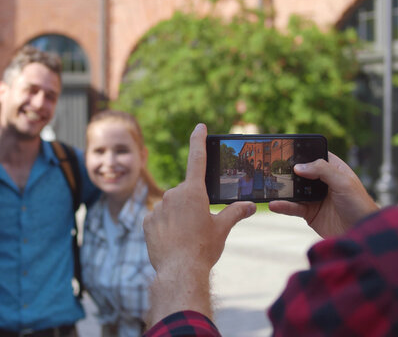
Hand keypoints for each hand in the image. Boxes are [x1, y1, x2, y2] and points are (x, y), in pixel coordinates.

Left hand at [143, 124, 255, 323]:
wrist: (179, 271)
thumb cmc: (203, 249)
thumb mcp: (222, 229)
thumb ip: (235, 213)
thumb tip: (250, 205)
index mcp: (194, 191)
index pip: (197, 158)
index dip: (198, 140)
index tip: (199, 126)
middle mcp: (173, 194)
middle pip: (186, 191)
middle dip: (193, 203)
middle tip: (200, 225)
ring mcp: (158, 207)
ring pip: (172, 205)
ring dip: (179, 215)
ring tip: (186, 237)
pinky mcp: (147, 220)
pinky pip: (159, 217)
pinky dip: (165, 225)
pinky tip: (172, 240)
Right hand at [269, 152, 378, 237]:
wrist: (361, 234)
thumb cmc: (359, 205)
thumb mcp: (343, 182)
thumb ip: (322, 170)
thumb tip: (298, 166)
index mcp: (334, 170)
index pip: (315, 156)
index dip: (302, 153)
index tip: (284, 150)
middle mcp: (323, 182)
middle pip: (301, 173)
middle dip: (286, 171)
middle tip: (270, 168)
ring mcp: (315, 198)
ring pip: (294, 191)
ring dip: (282, 190)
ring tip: (269, 187)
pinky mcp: (310, 213)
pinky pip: (293, 208)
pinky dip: (283, 206)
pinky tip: (274, 204)